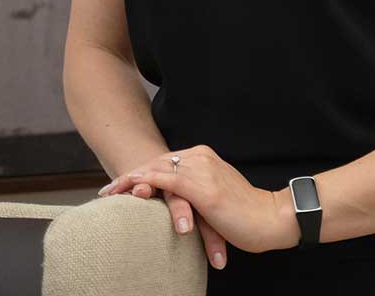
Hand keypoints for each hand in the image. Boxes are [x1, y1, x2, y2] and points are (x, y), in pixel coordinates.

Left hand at [97, 145, 289, 258]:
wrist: (268, 217)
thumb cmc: (246, 213)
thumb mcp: (216, 196)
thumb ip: (198, 191)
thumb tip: (180, 201)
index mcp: (204, 157)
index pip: (165, 162)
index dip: (141, 173)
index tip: (120, 185)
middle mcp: (201, 157)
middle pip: (156, 163)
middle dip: (129, 176)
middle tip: (106, 190)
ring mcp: (201, 170)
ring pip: (157, 170)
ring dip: (130, 180)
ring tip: (109, 192)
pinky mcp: (201, 188)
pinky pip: (166, 181)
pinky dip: (145, 183)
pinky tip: (130, 190)